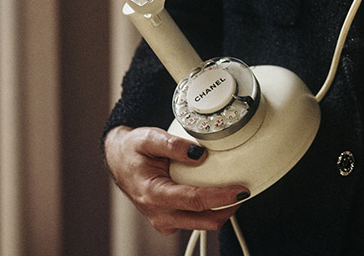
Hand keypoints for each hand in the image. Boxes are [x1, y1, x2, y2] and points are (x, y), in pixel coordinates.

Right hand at [104, 126, 249, 233]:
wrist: (119, 161)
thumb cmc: (133, 150)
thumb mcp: (149, 138)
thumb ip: (173, 145)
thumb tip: (199, 154)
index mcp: (153, 194)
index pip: (195, 201)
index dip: (221, 197)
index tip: (241, 189)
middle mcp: (159, 214)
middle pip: (204, 221)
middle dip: (228, 208)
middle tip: (244, 190)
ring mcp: (164, 222)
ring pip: (202, 224)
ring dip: (221, 210)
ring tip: (232, 190)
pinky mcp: (169, 222)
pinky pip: (195, 221)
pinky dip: (209, 210)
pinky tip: (215, 193)